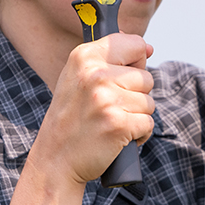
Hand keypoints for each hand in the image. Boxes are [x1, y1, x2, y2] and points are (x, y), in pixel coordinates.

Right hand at [32, 34, 155, 183]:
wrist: (55, 160)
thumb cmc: (71, 119)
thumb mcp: (78, 78)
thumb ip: (109, 60)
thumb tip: (147, 48)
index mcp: (84, 57)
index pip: (135, 44)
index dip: (134, 63)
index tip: (120, 77)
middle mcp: (95, 74)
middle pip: (146, 77)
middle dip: (135, 95)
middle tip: (107, 108)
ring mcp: (107, 99)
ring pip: (149, 102)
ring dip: (136, 116)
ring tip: (110, 122)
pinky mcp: (119, 124)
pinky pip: (148, 124)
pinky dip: (138, 134)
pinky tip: (117, 137)